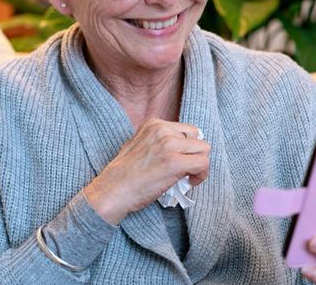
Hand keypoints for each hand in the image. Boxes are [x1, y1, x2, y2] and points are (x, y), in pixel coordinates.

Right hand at [82, 119, 209, 224]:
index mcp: (154, 123)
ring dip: (200, 165)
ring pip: (204, 149)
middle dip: (194, 155)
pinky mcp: (174, 161)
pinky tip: (190, 182)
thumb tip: (181, 149)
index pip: (187, 130)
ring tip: (188, 177)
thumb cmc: (124, 175)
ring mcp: (169, 144)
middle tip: (185, 171)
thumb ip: (159, 142)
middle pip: (198, 138)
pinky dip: (202, 175)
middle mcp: (162, 129)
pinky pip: (203, 164)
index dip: (187, 148)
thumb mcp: (139, 145)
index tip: (180, 162)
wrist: (112, 191)